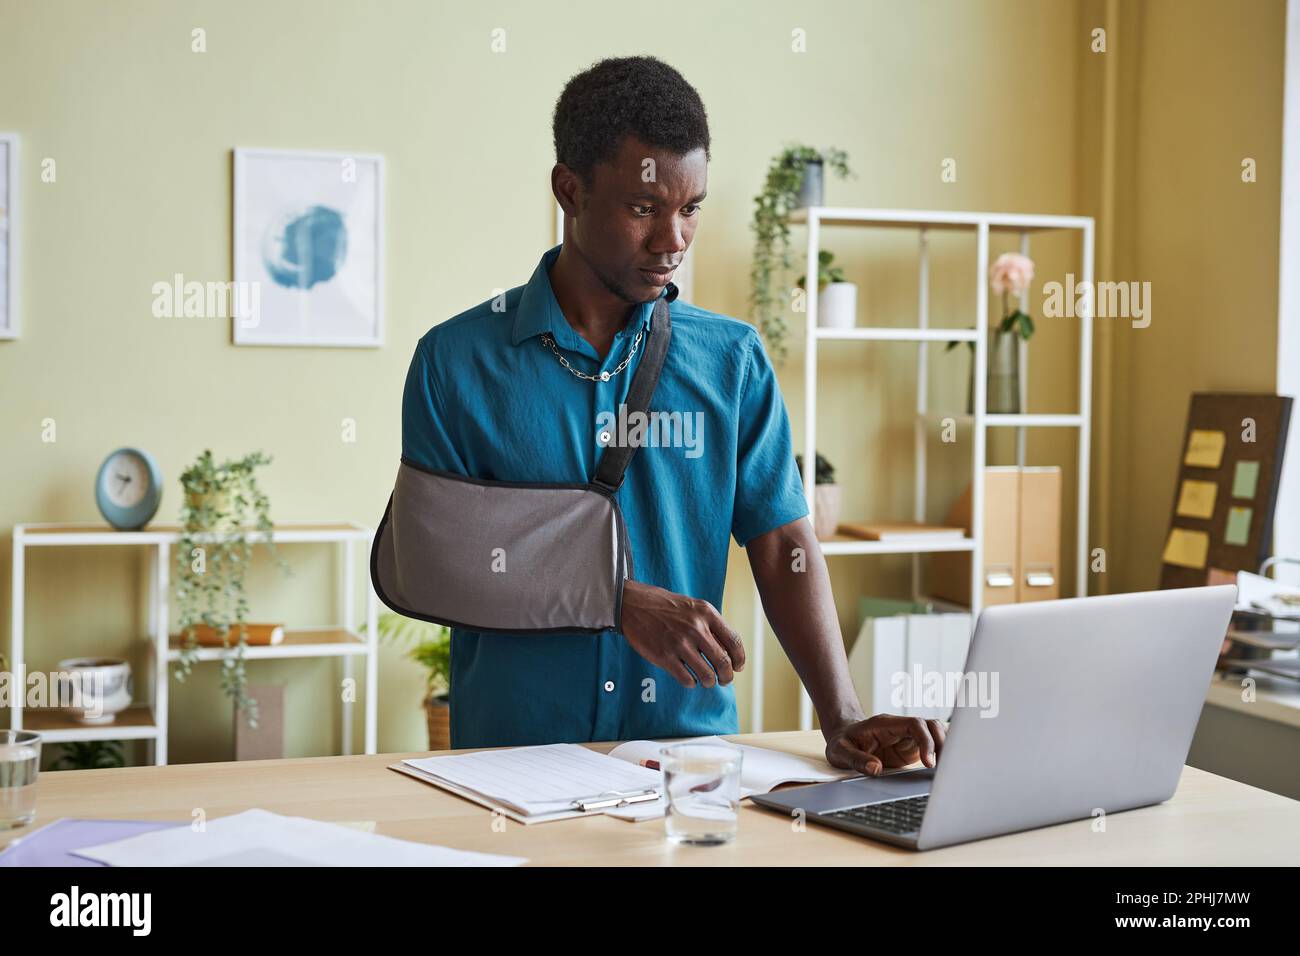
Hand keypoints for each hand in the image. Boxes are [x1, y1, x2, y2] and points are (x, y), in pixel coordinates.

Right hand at [619, 580, 744, 688]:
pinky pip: (686, 679)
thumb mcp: (694, 607)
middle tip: (724, 680)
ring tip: (706, 680)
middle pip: (723, 662)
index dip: (739, 658)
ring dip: (709, 681)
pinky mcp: (664, 656)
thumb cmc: (666, 607)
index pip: (733, 641)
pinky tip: (688, 678)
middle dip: (727, 676)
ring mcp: (679, 643)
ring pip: (706, 675)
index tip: (738, 666)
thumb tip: (728, 651)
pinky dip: (691, 682)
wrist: (634, 604)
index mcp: (706, 613)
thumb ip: (711, 625)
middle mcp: (695, 628)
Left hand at [824, 714, 945, 776]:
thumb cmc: (843, 742)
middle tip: (942, 769)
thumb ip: (856, 759)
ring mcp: (908, 737)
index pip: (915, 724)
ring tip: (945, 771)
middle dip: (942, 743)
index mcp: (886, 725)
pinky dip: (941, 755)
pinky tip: (941, 771)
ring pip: (936, 733)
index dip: (926, 741)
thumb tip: (875, 769)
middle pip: (932, 726)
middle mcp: (901, 728)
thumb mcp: (840, 752)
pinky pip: (933, 747)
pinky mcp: (911, 748)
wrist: (844, 738)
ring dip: (945, 748)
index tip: (928, 762)